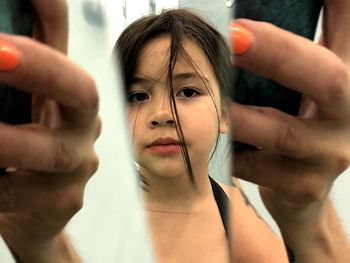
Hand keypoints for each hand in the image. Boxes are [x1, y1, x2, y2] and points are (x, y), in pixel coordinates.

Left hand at [0, 0, 99, 259]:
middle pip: (80, 89)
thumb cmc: (19, 152)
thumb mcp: (13, 109)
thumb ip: (13, 75)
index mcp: (64, 91)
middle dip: (41, 68)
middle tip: (0, 54)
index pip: (61, 38)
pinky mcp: (66, 199)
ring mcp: (78, 162)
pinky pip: (23, 192)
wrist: (32, 209)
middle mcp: (81, 121)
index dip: (47, 9)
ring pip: (52, 148)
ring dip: (6, 141)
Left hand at [231, 1, 349, 226]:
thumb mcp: (304, 83)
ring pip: (283, 132)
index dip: (337, 5)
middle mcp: (348, 114)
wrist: (303, 185)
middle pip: (326, 78)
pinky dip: (230, 153)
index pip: (349, 26)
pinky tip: (212, 141)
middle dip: (278, 53)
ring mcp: (330, 154)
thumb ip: (290, 50)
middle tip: (234, 36)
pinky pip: (258, 168)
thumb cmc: (298, 122)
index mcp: (346, 77)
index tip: (285, 3)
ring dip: (240, 114)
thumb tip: (247, 22)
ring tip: (208, 96)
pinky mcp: (304, 186)